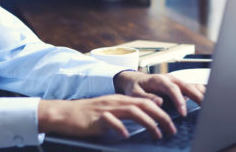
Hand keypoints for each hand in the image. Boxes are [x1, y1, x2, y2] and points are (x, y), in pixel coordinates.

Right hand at [38, 95, 175, 139]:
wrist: (64, 114)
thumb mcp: (110, 110)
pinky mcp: (95, 118)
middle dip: (161, 117)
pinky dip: (120, 128)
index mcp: (120, 100)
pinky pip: (110, 121)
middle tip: (172, 130)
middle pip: (144, 105)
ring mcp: (106, 109)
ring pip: (132, 111)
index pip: (146, 101)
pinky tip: (126, 135)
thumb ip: (127, 110)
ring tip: (157, 134)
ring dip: (148, 122)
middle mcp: (115, 101)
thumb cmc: (87, 115)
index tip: (172, 124)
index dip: (162, 112)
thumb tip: (149, 112)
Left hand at [113, 71, 205, 116]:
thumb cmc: (135, 88)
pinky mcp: (180, 85)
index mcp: (159, 79)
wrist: (134, 79)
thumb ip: (145, 97)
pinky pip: (194, 87)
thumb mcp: (134, 93)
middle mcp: (170, 78)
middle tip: (206, 109)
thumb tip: (159, 102)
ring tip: (212, 105)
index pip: (172, 88)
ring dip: (203, 95)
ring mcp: (177, 81)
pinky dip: (203, 93)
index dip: (179, 100)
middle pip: (187, 85)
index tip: (183, 112)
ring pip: (193, 86)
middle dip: (197, 97)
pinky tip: (210, 100)